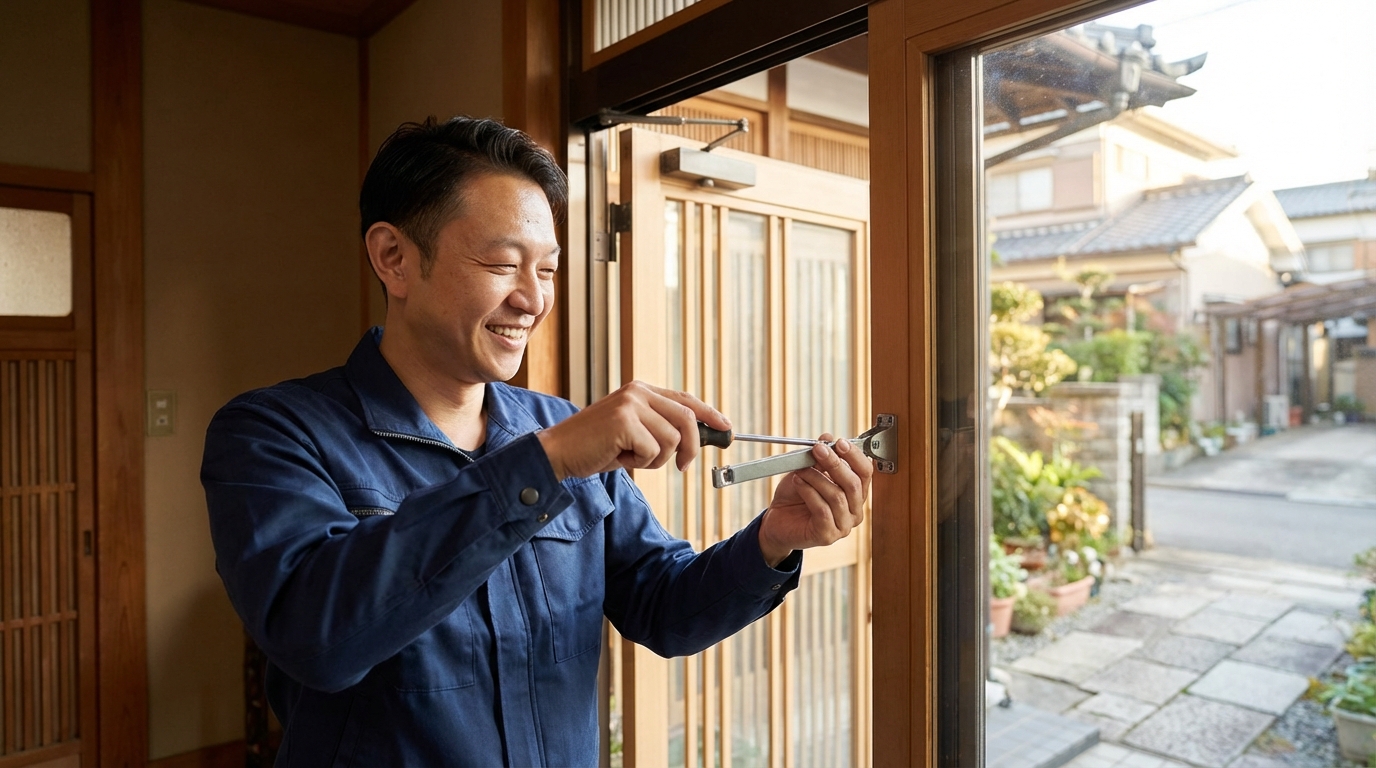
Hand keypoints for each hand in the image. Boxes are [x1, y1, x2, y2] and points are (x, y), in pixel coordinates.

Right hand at [536, 381, 730, 479]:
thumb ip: (661, 428)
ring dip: (656, 459)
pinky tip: (619, 457)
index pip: (685, 399)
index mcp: (641, 390)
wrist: (558, 452)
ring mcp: (631, 404)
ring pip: (672, 439)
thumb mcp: (633, 433)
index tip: (727, 428)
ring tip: (631, 457)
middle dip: (692, 447)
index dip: (710, 414)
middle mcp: (638, 392)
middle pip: (686, 418)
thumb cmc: (596, 447)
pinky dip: (640, 462)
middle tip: (683, 466)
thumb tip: (699, 438)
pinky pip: (654, 450)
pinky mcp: (624, 421)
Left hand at [758, 434, 873, 566]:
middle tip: (818, 450)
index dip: (855, 456)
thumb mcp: (808, 471)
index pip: (865, 473)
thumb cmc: (795, 497)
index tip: (839, 442)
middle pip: (853, 484)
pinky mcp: (827, 535)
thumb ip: (820, 458)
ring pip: (837, 496)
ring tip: (801, 469)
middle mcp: (854, 511)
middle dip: (835, 463)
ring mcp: (843, 526)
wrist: (777, 521)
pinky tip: (798, 482)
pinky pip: (822, 510)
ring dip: (816, 477)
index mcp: (855, 494)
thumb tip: (828, 438)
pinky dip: (809, 492)